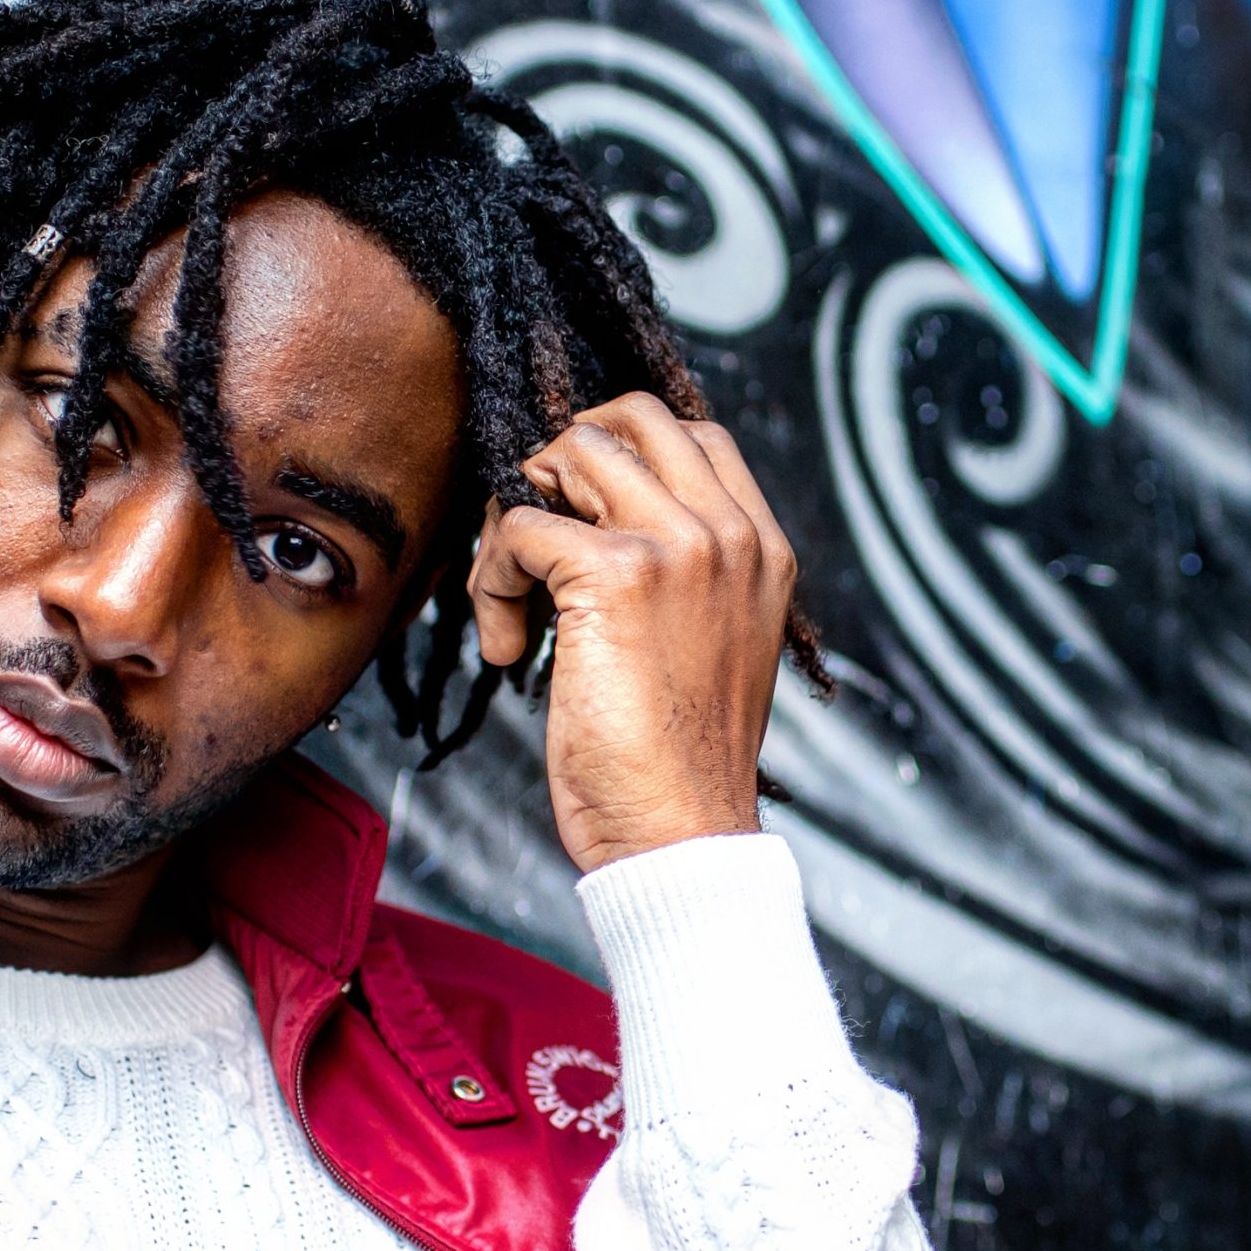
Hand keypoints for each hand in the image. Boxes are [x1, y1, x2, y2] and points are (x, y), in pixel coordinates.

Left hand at [470, 397, 795, 869]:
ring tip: (512, 598)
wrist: (680, 833)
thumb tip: (589, 520)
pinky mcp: (615, 575)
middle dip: (560, 463)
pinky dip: (489, 581)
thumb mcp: (708, 644)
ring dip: (513, 519)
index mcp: (762, 547)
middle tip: (533, 538)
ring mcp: (678, 545)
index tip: (574, 522)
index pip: (689, 434)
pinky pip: (517, 526)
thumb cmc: (676, 759)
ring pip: (566, 454)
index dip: (614, 456)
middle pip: (627, 418)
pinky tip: (506, 647)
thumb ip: (681, 575)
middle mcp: (730, 532)